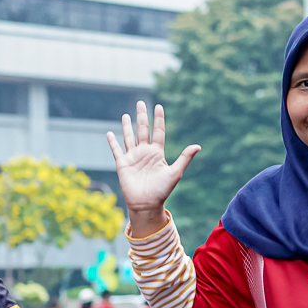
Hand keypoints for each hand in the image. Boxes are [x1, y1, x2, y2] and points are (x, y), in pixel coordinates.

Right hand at [107, 103, 198, 235]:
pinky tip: (109, 133)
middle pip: (142, 130)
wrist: (147, 204)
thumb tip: (198, 146)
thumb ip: (184, 158)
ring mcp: (133, 157)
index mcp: (157, 153)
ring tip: (126, 115)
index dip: (158, 119)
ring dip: (127, 126)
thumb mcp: (175, 172)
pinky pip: (116, 150)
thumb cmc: (162, 190)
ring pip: (129, 137)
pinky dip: (112, 142)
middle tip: (141, 103)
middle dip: (142, 116)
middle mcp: (145, 152)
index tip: (159, 106)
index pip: (158, 131)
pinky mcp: (122, 164)